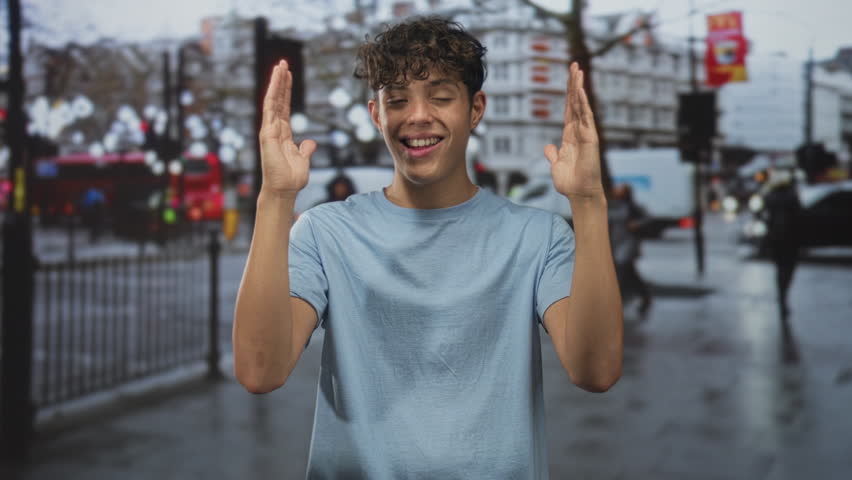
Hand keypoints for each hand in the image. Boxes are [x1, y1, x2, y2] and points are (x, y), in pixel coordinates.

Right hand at [259, 60, 316, 197]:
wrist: (284, 190)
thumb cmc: (291, 178)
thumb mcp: (303, 160)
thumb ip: (306, 149)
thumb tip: (310, 142)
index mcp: (283, 133)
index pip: (284, 107)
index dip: (286, 91)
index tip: (288, 75)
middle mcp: (274, 129)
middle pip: (278, 100)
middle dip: (280, 81)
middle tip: (283, 63)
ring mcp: (269, 130)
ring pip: (273, 101)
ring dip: (276, 83)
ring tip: (280, 65)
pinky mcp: (267, 133)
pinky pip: (271, 109)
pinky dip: (273, 94)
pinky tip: (276, 81)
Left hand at [544, 62, 603, 200]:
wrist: (579, 194)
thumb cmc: (570, 182)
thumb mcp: (556, 165)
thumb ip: (553, 154)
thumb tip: (548, 147)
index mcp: (570, 135)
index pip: (569, 109)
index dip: (568, 93)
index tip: (569, 77)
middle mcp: (579, 131)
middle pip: (576, 102)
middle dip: (574, 83)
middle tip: (573, 64)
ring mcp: (586, 133)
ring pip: (581, 105)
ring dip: (578, 87)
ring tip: (577, 70)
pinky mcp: (590, 138)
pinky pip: (586, 117)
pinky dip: (583, 104)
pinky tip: (580, 91)